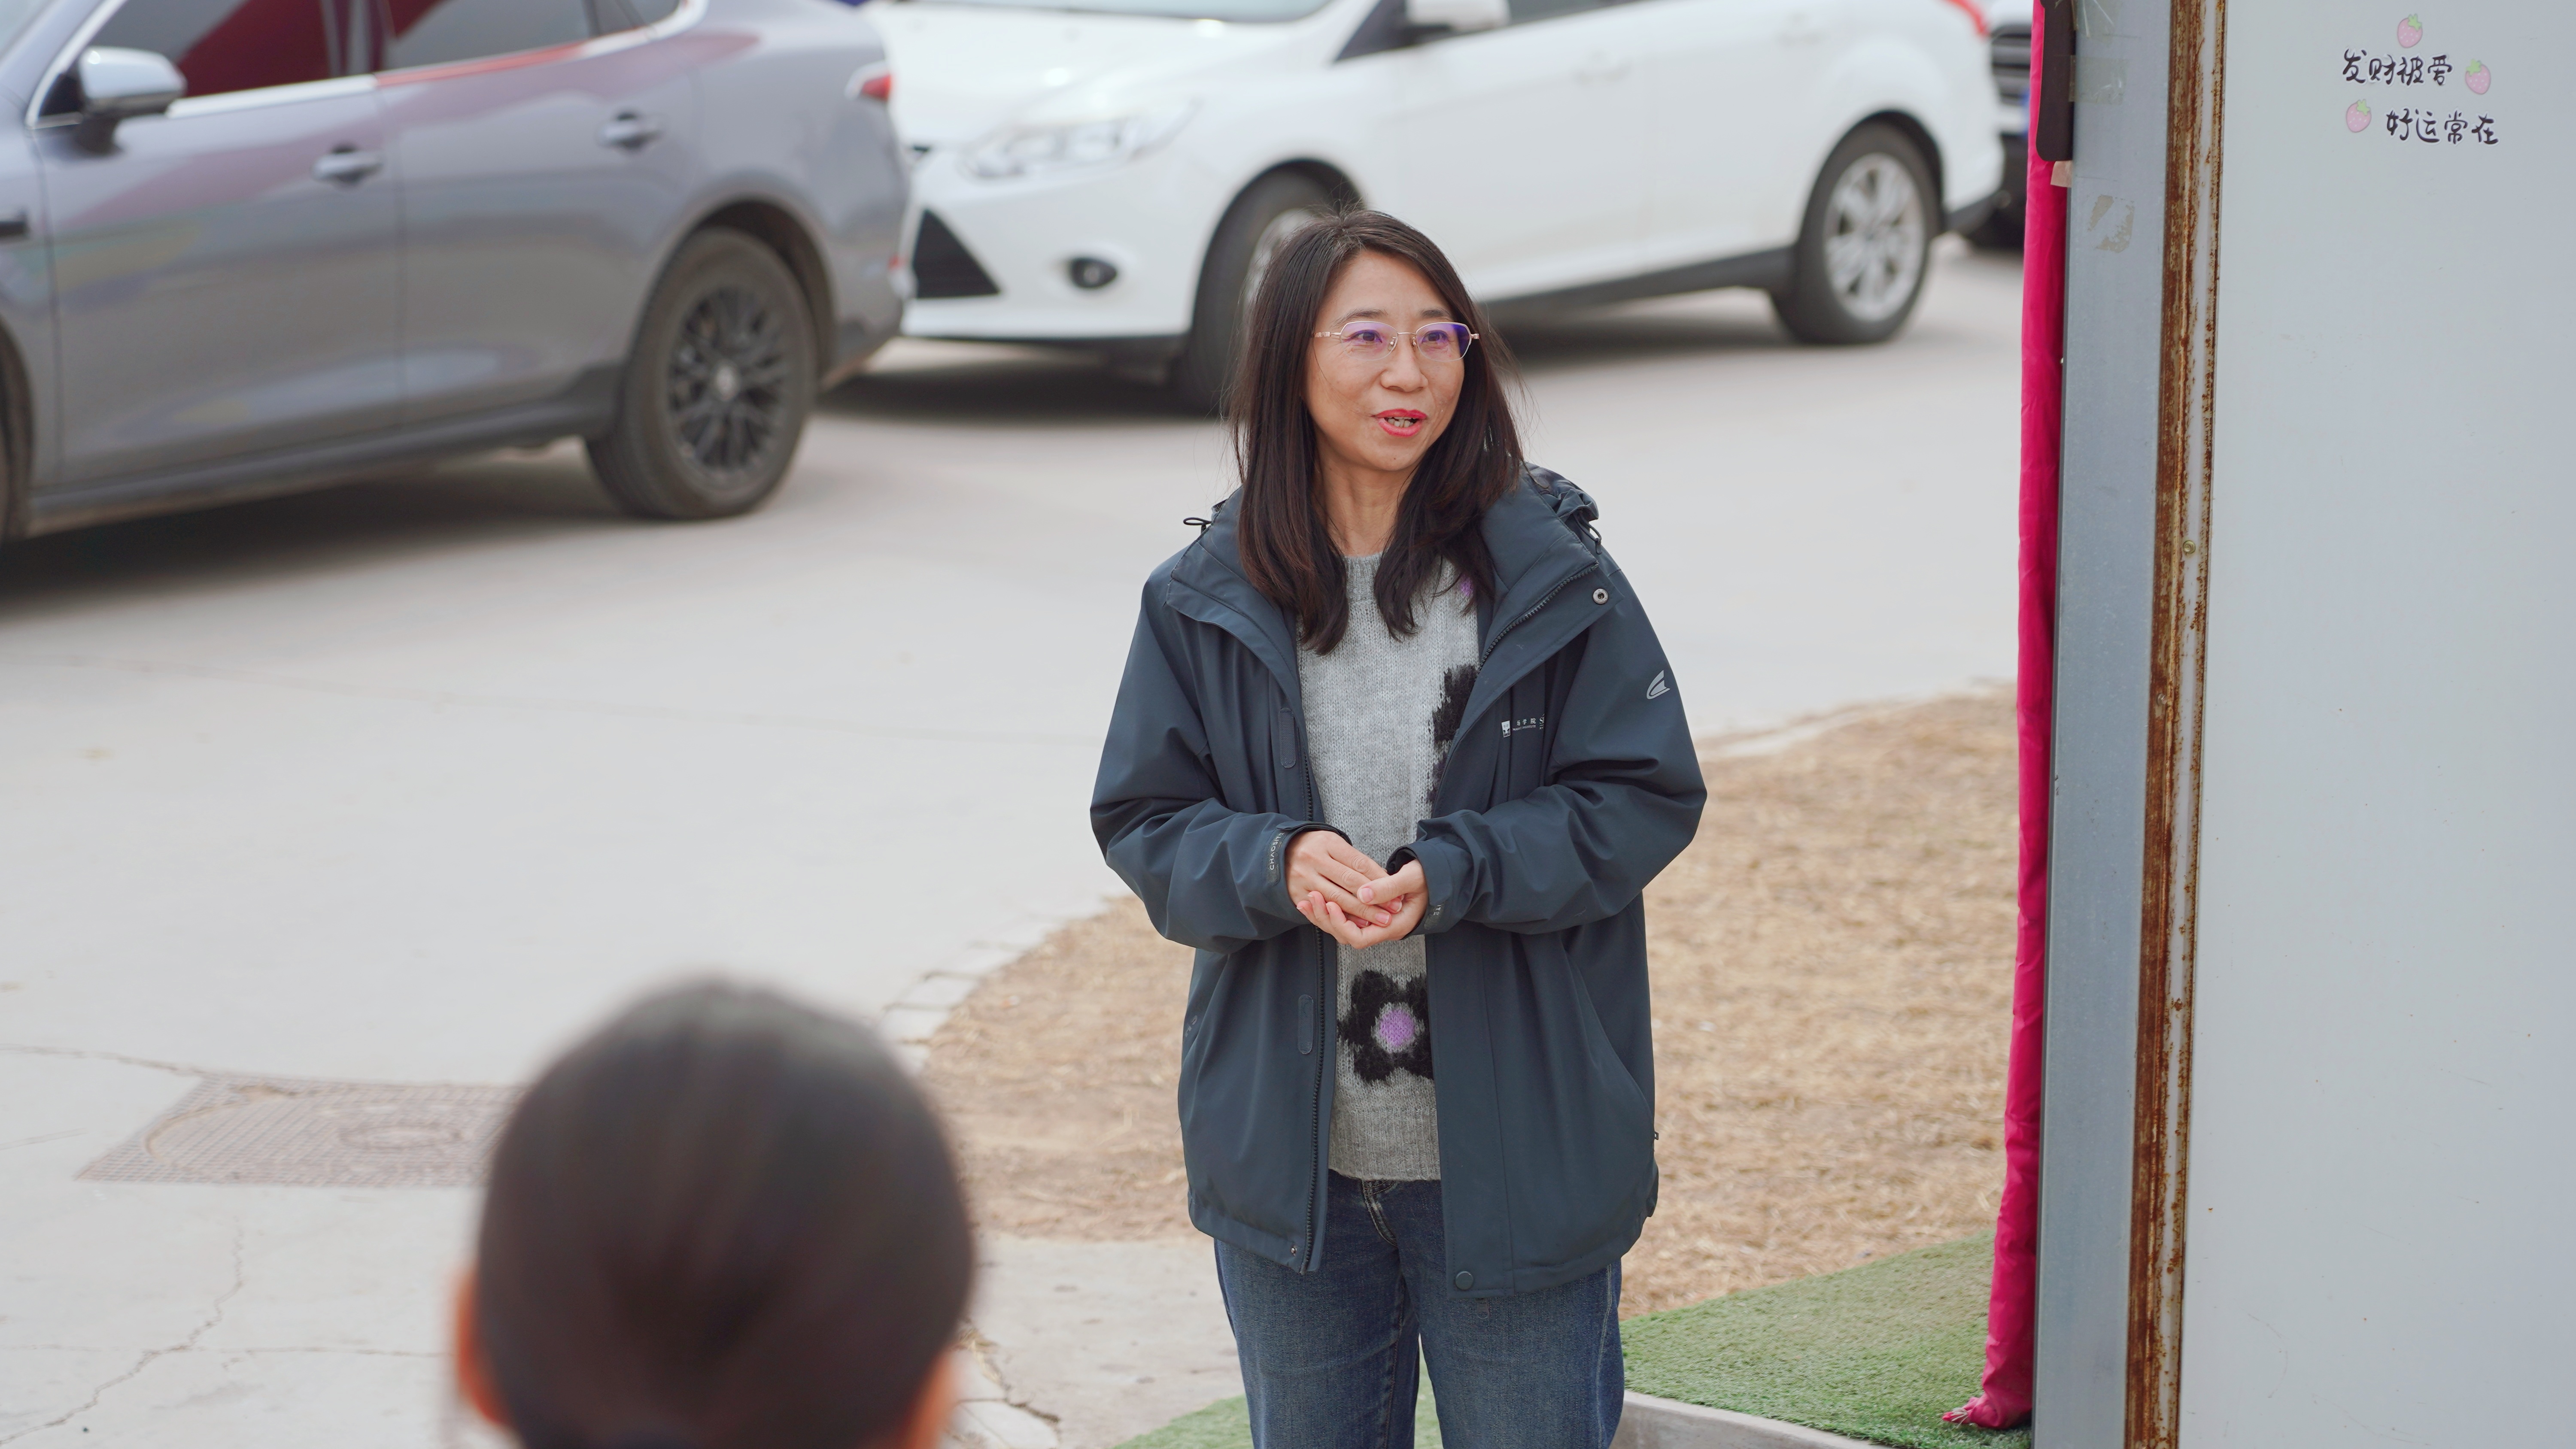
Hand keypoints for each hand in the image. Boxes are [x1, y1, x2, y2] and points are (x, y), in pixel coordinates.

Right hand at [1286, 831, 1394, 927]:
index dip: (1380, 880)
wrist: (1279, 853)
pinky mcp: (1298, 894)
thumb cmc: (1316, 848)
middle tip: (1392, 911)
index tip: (1395, 892)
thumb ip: (1356, 861)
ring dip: (1361, 912)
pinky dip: (1341, 917)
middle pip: (1350, 882)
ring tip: (1380, 920)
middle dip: (1374, 899)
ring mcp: (1304, 878)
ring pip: (1338, 899)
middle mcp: (1314, 859)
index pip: (1359, 863)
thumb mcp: (1335, 844)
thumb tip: (1384, 879)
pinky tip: (1357, 924)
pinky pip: (1323, 909)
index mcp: (1327, 843)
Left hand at [1298, 859, 1427, 948]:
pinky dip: (1330, 910)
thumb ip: (1387, 888)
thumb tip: (1362, 895)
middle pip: (1346, 935)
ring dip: (1324, 915)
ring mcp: (1375, 923)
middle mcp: (1382, 929)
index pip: (1360, 938)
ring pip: (1343, 927)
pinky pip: (1346, 917)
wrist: (1437, 877)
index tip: (1330, 904)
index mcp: (1394, 926)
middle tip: (1312, 897)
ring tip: (1307, 898)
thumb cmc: (1427, 878)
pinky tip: (1317, 898)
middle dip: (1326, 919)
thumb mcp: (1411, 879)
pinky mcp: (1369, 914)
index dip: (1341, 924)